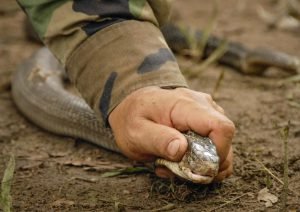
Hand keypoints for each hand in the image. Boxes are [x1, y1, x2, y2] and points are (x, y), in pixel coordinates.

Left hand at [108, 86, 234, 180]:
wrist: (133, 107)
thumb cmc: (133, 118)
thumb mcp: (136, 132)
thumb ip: (158, 139)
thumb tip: (181, 149)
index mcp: (185, 105)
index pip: (221, 127)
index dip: (219, 153)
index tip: (199, 168)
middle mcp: (202, 105)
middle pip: (226, 140)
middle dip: (209, 164)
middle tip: (180, 171)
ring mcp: (206, 112)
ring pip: (222, 145)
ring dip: (203, 164)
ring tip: (175, 166)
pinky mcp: (206, 122)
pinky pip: (214, 145)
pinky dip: (202, 159)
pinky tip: (181, 161)